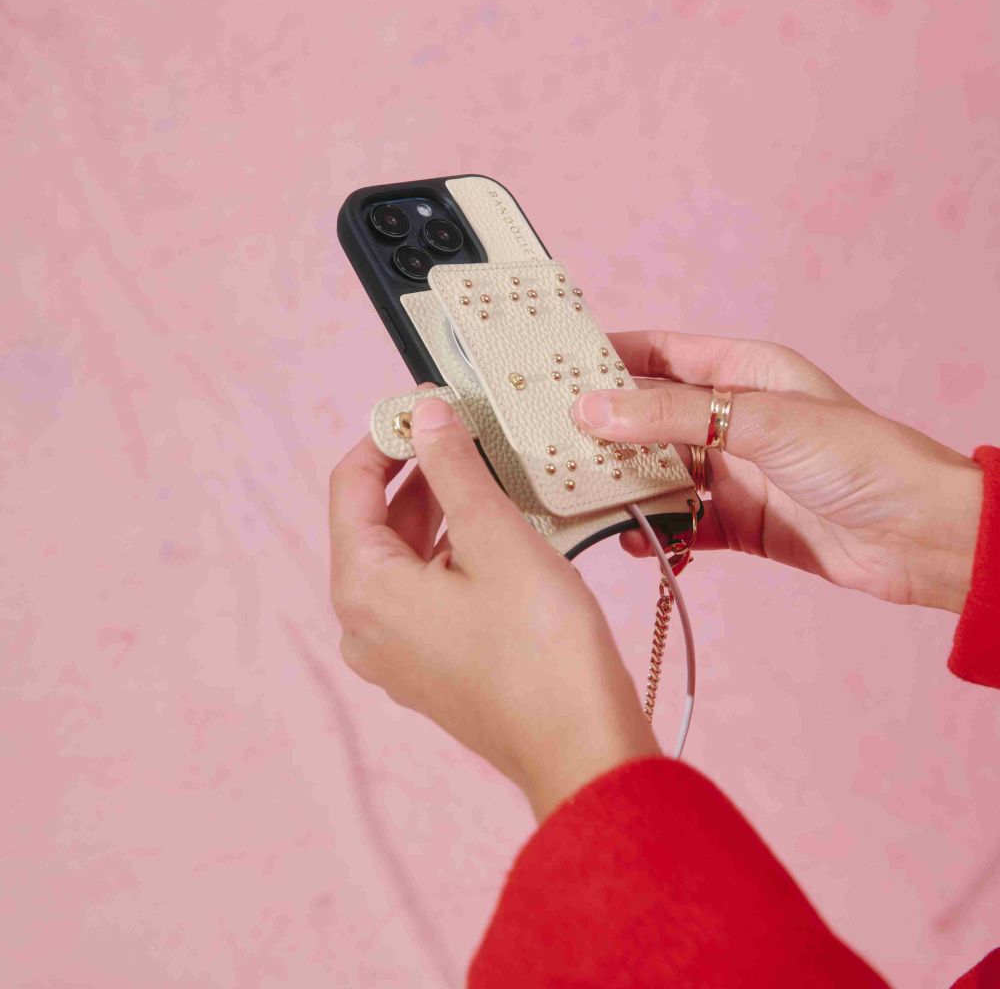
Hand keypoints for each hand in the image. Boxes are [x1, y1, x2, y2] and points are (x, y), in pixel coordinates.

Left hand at [328, 391, 658, 819]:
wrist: (582, 747)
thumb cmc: (543, 647)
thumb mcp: (497, 538)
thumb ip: (453, 468)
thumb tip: (424, 415)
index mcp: (363, 588)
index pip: (350, 485)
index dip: (386, 435)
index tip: (426, 403)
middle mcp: (363, 624)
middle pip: (377, 522)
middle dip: (420, 472)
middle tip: (467, 430)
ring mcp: (394, 653)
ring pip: (406, 558)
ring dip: (443, 512)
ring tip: (490, 473)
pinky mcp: (428, 668)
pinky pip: (426, 592)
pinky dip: (454, 554)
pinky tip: (498, 530)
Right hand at [571, 332, 982, 613]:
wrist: (920, 538)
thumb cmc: (861, 459)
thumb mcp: (761, 422)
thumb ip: (672, 416)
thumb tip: (593, 409)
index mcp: (742, 374)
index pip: (658, 354)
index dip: (607, 357)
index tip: (555, 369)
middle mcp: (731, 421)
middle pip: (648, 419)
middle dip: (604, 432)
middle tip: (553, 445)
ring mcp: (733, 473)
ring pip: (658, 476)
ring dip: (626, 489)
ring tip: (587, 499)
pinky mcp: (739, 522)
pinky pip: (681, 525)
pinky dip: (658, 534)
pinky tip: (638, 542)